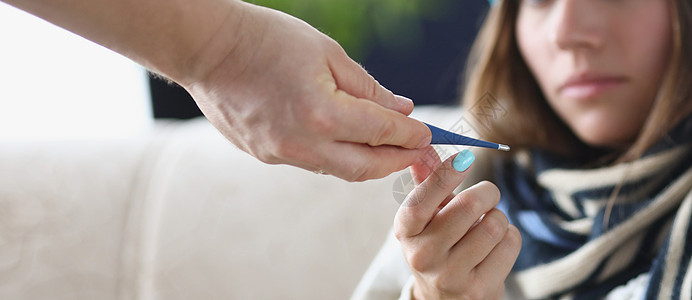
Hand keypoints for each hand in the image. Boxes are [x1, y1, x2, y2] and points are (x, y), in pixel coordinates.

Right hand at [182, 2, 430, 180]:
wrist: (206, 48)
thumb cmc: (268, 39)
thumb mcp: (328, 53)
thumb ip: (368, 88)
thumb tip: (402, 110)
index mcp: (324, 114)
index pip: (383, 133)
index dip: (412, 135)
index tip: (428, 134)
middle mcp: (304, 144)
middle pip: (367, 167)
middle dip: (398, 161)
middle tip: (417, 152)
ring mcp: (281, 154)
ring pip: (340, 170)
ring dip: (368, 161)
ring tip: (387, 147)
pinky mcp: (265, 155)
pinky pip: (313, 163)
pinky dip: (337, 156)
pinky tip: (346, 141)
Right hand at [394, 148, 521, 298]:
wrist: (445, 299)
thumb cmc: (438, 246)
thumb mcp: (426, 217)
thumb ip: (427, 181)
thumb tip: (425, 146)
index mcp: (406, 231)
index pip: (422, 201)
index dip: (445, 175)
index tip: (465, 158)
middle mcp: (423, 255)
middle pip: (469, 206)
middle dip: (487, 192)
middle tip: (488, 194)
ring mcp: (450, 276)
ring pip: (494, 224)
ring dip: (499, 218)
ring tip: (488, 226)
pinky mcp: (478, 290)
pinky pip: (510, 243)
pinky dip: (510, 237)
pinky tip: (496, 246)